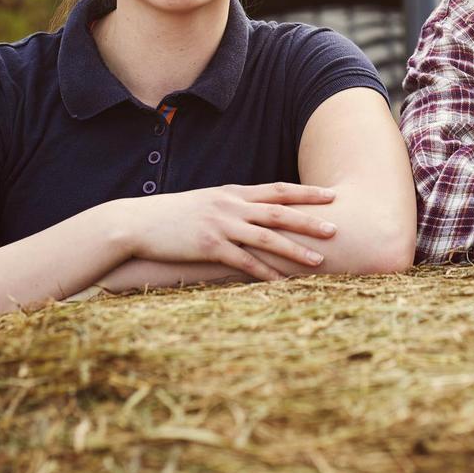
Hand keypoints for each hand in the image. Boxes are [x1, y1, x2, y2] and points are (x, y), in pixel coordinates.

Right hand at [117, 182, 337, 280]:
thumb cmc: (173, 216)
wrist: (137, 223)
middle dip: (310, 220)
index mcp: (233, 193)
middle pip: (279, 212)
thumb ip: (232, 206)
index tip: (331, 196)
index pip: (277, 190)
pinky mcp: (208, 247)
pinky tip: (281, 282)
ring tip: (319, 259)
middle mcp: (231, 206)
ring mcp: (220, 225)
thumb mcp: (207, 202)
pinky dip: (264, 272)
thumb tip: (254, 213)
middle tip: (336, 227)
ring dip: (294, 249)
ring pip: (266, 237)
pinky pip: (243, 261)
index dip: (306, 193)